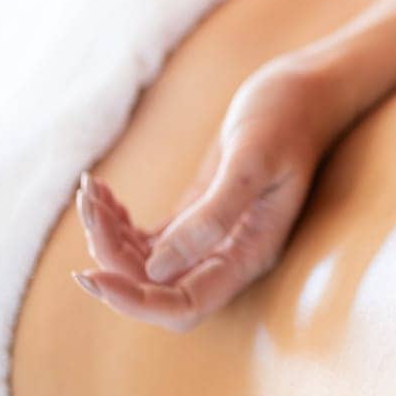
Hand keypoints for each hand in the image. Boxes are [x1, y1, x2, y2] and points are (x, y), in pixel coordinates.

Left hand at [72, 56, 347, 330]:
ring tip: (92, 192)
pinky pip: (149, 240)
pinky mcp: (199, 215)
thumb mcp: (252, 160)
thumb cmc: (287, 119)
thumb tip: (158, 269)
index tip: (92, 275)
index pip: (185, 305)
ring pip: (147, 264)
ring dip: (110, 236)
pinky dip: (118, 222)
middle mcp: (231, 255)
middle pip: (158, 287)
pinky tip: (104, 192)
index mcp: (250, 254)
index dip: (136, 301)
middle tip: (91, 207)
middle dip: (114, 257)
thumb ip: (213, 216)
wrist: (305, 90)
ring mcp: (214, 238)